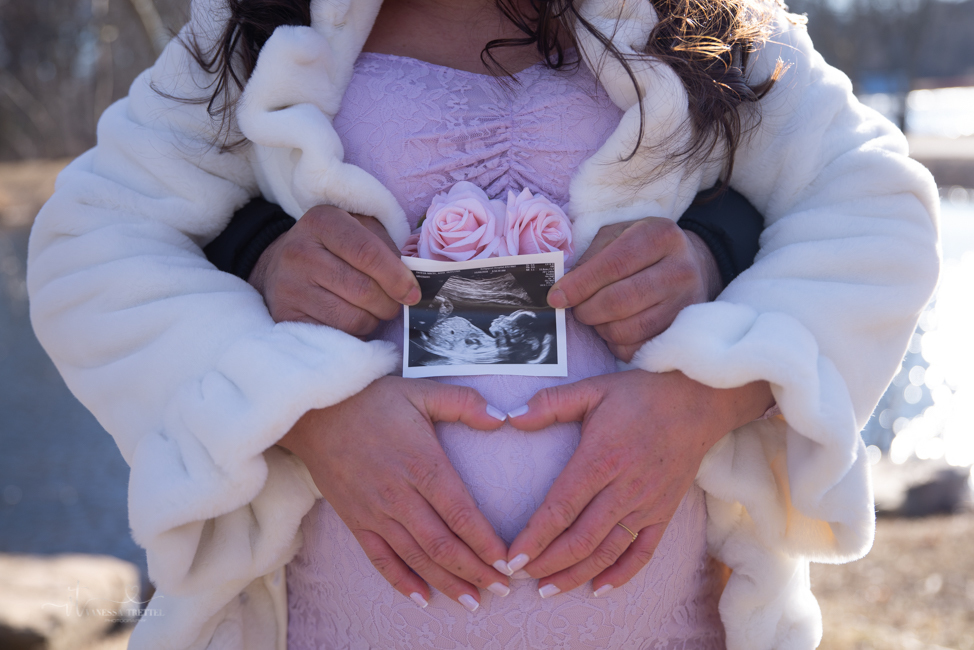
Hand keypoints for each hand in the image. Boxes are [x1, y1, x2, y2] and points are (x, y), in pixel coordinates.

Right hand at [248, 205, 420, 334]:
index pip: (367, 252)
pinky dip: (354, 333)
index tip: (413, 293)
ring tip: (371, 310)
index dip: (397, 277)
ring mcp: (289, 286)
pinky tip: (352, 320)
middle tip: (394, 303)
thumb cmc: (332, 248)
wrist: (279, 267)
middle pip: (363, 289)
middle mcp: (300, 252)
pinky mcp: (286, 316)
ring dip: (373, 319)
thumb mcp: (358, 230)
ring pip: (353, 318)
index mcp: (323, 221)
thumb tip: (414, 280)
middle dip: (389, 303)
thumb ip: (387, 246)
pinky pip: (337, 335)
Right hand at [278, 376, 510, 608]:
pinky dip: (402, 582)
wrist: (315, 412)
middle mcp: (399, 495)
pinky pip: (380, 560)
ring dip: (447, 582)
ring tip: (473, 601)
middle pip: (443, 545)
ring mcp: (375, 512)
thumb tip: (502, 419)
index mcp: (422, 464)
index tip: (508, 561)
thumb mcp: (422, 391)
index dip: (486, 542)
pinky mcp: (356, 521)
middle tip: (503, 588)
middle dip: (476, 571)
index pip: (461, 513)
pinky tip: (423, 598)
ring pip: (416, 558)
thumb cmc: (373, 400)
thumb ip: (464, 403)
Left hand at [505, 370, 771, 596]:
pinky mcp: (664, 513)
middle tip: (518, 577)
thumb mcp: (592, 390)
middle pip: (581, 538)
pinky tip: (598, 589)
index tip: (511, 558)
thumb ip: (550, 404)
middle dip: (547, 563)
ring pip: (607, 551)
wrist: (697, 401)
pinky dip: (621, 575)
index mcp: (601, 458)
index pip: (561, 507)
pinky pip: (643, 553)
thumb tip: (512, 418)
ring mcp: (647, 504)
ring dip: (576, 574)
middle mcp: (624, 487)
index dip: (535, 537)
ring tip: (547, 589)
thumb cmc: (639, 394)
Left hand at [547, 218, 721, 361]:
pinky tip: (615, 328)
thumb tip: (563, 289)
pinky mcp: (682, 330)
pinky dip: (616, 343)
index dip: (579, 284)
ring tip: (597, 316)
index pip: (613, 264)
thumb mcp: (619, 235)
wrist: (692, 265)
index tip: (556, 297)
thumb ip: (591, 256)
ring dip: (600, 328)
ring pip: (627, 330)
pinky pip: (637, 349)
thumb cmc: (644, 248)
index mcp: (659, 236)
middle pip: (620, 301)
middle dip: (586, 310)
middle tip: (576, 309)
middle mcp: (679, 269)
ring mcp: (684, 303)